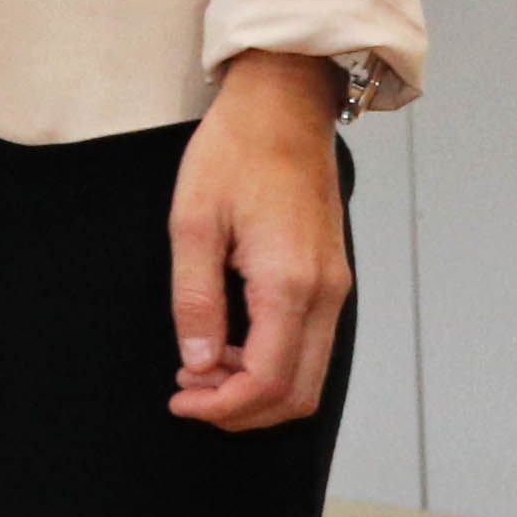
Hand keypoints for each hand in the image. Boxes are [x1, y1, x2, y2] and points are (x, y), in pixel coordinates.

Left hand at [168, 56, 352, 429]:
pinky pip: (311, 344)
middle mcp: (326, 294)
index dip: (223, 406)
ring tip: (201, 367)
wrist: (284, 106)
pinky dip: (274, 362)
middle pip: (298, 394)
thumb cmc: (234, 153)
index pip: (268, 381)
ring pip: (309, 374)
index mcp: (290, 284)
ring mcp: (336, 287)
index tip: (180, 401)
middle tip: (188, 394)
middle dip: (242, 410)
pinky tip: (230, 342)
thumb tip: (198, 365)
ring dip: (257, 387)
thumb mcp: (193, 223)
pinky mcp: (332, 276)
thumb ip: (196, 301)